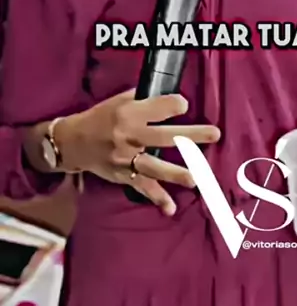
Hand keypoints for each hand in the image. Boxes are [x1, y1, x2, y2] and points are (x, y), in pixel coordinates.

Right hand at [56, 91, 220, 214]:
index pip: (158, 107)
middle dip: (191, 136)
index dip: (174, 104)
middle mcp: (128, 136)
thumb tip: (171, 96)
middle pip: (164, 136)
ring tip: (197, 178)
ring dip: (176, 173)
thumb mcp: (119, 101)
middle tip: (215, 134)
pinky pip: (143, 187)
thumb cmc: (100, 117)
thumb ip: (144, 99)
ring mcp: (126, 158)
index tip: (184, 105)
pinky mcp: (123, 175)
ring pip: (154, 166)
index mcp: (128, 114)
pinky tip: (171, 209)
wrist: (73, 142)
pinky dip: (157, 198)